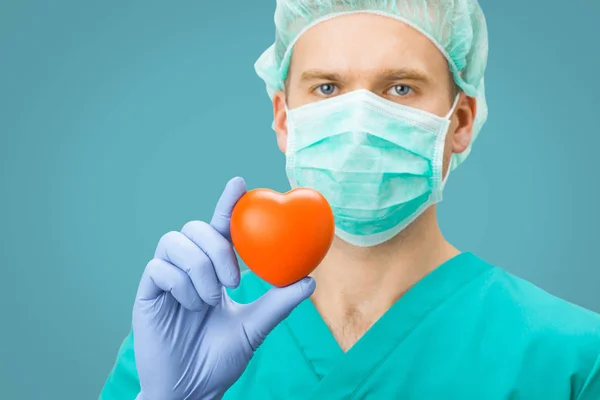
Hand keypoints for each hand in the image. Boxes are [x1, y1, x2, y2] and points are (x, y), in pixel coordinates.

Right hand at [132, 177, 315, 399]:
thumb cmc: (220, 357)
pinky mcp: (147, 293)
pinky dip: (179, 283)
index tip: (240, 183)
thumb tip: (310, 280)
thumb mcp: (255, 327)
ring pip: (174, 241)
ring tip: (210, 299)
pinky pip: (158, 267)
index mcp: (213, 270)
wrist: (192, 387)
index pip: (219, 228)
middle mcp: (188, 268)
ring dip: (199, 268)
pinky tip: (190, 305)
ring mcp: (167, 278)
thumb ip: (278, 302)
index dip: (227, 203)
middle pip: (194, 228)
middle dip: (217, 248)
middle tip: (234, 281)